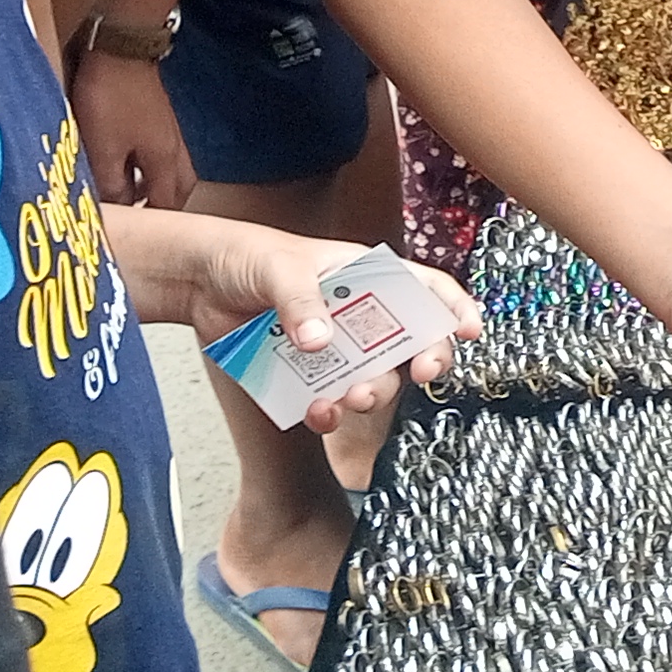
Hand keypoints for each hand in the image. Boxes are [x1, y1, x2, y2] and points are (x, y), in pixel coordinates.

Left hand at [68, 44, 197, 211]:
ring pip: (170, 172)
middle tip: (138, 220)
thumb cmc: (111, 101)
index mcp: (164, 162)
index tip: (134, 238)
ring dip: (153, 188)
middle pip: (178, 191)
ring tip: (129, 196)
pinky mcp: (158, 119)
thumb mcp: (102, 148)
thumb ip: (110, 184)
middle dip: (161, 209)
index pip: (167, 207)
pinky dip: (148, 169)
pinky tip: (126, 165)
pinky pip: (160, 156)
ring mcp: (169, 133)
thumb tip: (118, 210)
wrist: (121, 50)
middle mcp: (174, 150)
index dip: (153, 227)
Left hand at [182, 225, 482, 429]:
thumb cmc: (249, 258)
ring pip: (377, 379)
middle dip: (427, 359)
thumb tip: (320, 342)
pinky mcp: (309, 377)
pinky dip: (329, 413)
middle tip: (422, 372)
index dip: (454, 308)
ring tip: (352, 398)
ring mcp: (339, 350)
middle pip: (414, 342)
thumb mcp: (278, 268)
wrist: (201, 284)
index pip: (427, 290)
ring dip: (374, 393)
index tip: (470, 330)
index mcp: (370, 277)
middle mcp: (363, 316)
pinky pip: (331, 403)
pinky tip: (317, 412)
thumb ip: (301, 301)